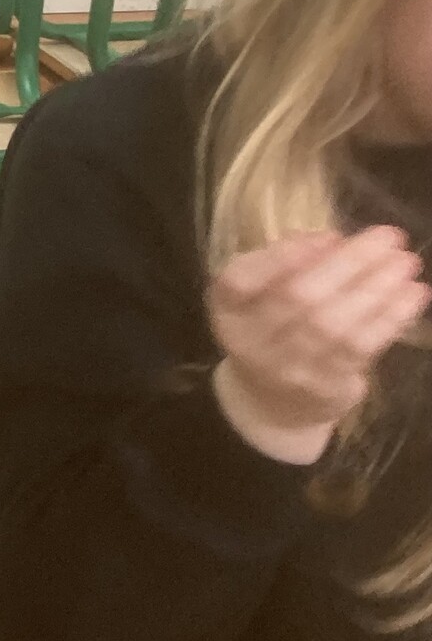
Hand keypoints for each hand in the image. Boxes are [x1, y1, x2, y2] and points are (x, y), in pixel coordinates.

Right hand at [207, 226, 428, 463]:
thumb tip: (334, 240)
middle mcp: (250, 340)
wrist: (272, 404)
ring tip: (406, 262)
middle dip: (349, 262)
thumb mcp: (263, 295)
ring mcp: (286, 367)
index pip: (239, 279)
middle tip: (389, 236)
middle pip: (297, 296)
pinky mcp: (324, 386)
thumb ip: (288, 263)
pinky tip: (413, 294)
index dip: (280, 257)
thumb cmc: (274, 331)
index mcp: (228, 309)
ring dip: (377, 288)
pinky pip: (360, 347)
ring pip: (333, 323)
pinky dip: (390, 317)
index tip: (328, 236)